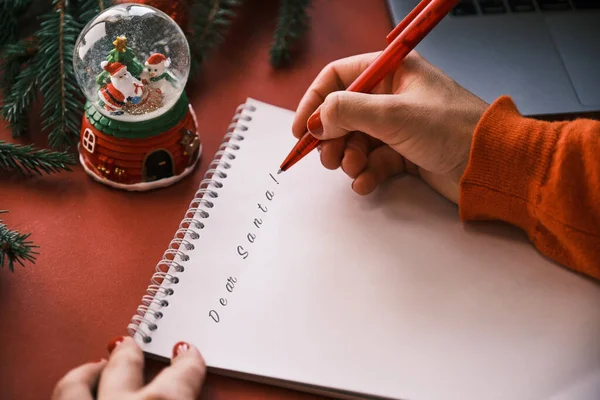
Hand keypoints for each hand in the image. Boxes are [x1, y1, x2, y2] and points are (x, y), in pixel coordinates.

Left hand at [52, 337, 205, 399]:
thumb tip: (197, 394)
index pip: (182, 376)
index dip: (187, 362)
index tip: (186, 352)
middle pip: (124, 369)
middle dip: (128, 353)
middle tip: (130, 342)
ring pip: (75, 386)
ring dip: (86, 372)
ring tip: (94, 365)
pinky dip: (68, 394)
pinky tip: (74, 397)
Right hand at [292, 51, 488, 203]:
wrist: (491, 166)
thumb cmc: (452, 129)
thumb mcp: (394, 114)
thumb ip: (348, 112)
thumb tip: (316, 120)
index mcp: (392, 72)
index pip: (338, 78)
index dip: (315, 102)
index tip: (301, 130)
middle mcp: (393, 96)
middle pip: (343, 114)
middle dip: (332, 138)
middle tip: (329, 158)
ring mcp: (399, 126)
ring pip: (356, 140)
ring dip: (349, 158)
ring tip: (354, 170)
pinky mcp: (405, 153)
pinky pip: (373, 161)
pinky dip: (366, 173)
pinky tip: (367, 183)